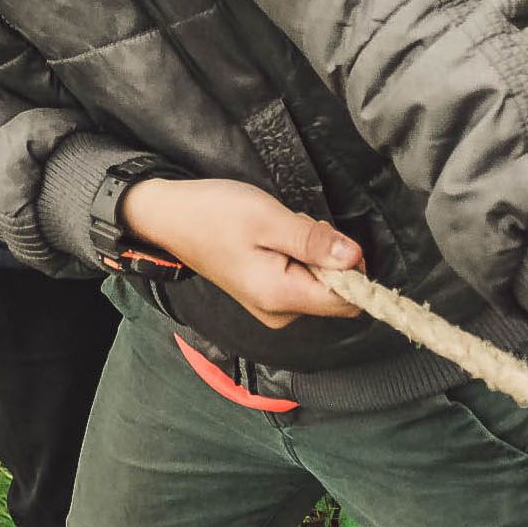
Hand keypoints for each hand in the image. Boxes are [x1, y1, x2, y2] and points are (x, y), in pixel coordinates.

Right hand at [120, 177, 363, 327]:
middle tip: (294, 226)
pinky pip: (302, 279)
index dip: (353, 269)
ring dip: (311, 251)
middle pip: (335, 293)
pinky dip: (298, 255)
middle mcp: (281, 313)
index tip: (333, 238)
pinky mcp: (267, 294)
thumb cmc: (215, 213)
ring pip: (319, 283)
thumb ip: (313, 241)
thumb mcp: (268, 218)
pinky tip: (274, 235)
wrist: (172, 217)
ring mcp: (272, 306)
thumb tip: (356, 259)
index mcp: (281, 297)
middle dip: (328, 255)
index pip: (346, 301)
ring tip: (279, 227)